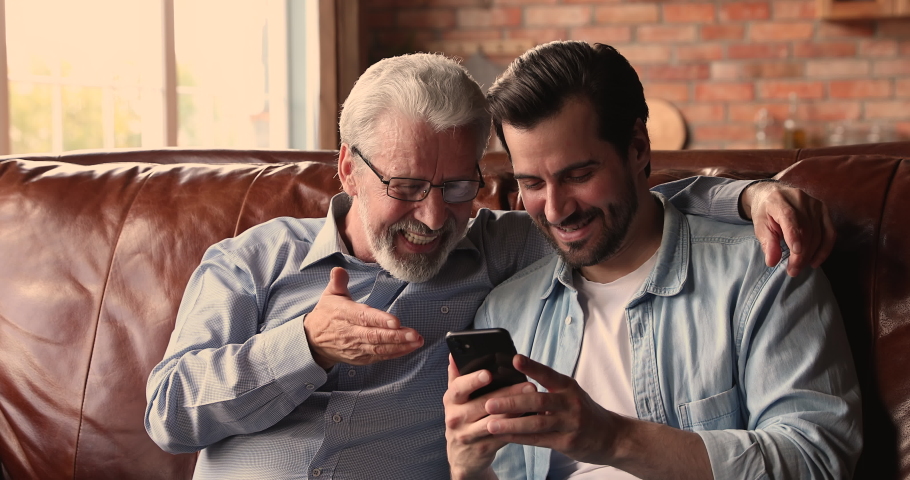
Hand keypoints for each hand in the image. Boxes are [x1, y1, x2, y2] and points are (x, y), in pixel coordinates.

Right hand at [303, 267, 423, 368]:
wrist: (314, 340)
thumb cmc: (327, 314)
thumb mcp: (330, 295)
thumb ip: (338, 282)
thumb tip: (339, 270)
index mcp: (345, 314)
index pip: (364, 317)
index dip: (380, 320)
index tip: (396, 322)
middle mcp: (351, 333)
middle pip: (375, 336)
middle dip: (396, 336)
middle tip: (414, 334)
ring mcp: (356, 347)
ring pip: (380, 349)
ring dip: (400, 346)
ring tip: (417, 341)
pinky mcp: (360, 357)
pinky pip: (380, 357)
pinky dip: (395, 354)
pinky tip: (409, 348)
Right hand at [444, 355, 532, 479]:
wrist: (462, 457)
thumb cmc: (463, 419)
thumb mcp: (455, 400)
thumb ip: (456, 377)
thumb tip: (454, 355)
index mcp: (450, 401)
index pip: (458, 388)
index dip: (473, 381)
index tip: (488, 374)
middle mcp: (456, 418)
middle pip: (483, 404)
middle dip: (508, 394)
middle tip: (528, 385)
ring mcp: (468, 435)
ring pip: (496, 420)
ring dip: (517, 410)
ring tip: (534, 400)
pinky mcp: (483, 448)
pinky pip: (503, 435)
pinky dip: (518, 427)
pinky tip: (532, 418)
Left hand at [482, 355, 623, 465]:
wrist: (610, 436)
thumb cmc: (582, 411)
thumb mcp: (570, 394)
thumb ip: (548, 389)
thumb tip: (516, 382)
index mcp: (568, 387)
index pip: (548, 374)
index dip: (532, 366)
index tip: (515, 359)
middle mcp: (570, 403)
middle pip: (538, 401)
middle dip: (512, 402)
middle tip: (490, 402)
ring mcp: (570, 424)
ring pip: (537, 423)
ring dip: (512, 424)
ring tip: (491, 424)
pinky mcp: (568, 443)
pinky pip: (540, 440)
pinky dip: (521, 438)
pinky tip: (505, 436)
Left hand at [740, 180, 834, 276]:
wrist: (773, 194)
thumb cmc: (765, 212)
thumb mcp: (760, 226)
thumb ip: (767, 242)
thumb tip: (772, 261)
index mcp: (779, 200)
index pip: (790, 217)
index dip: (794, 235)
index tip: (796, 252)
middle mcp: (799, 199)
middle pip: (806, 229)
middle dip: (801, 254)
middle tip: (793, 271)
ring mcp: (815, 203)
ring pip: (818, 233)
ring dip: (811, 254)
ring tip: (800, 267)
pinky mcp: (824, 209)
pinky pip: (830, 232)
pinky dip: (825, 249)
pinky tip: (816, 261)